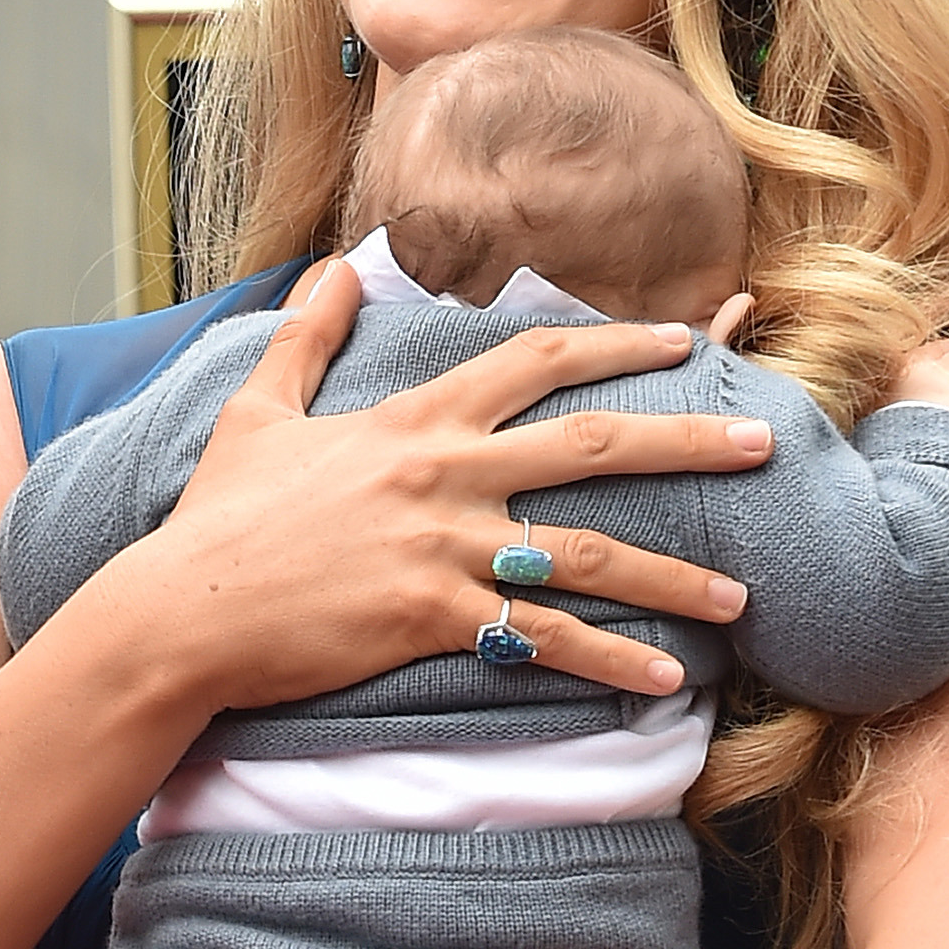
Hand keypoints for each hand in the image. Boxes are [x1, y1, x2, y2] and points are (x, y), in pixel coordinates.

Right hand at [89, 254, 775, 714]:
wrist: (181, 610)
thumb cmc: (217, 520)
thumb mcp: (255, 413)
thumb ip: (306, 338)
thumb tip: (332, 269)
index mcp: (414, 420)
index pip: (537, 360)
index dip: (619, 341)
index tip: (688, 338)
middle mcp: (443, 474)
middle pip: (596, 443)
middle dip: (690, 440)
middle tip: (767, 443)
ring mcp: (441, 547)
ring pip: (588, 553)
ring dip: (674, 574)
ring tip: (741, 596)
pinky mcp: (430, 616)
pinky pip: (540, 640)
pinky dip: (608, 661)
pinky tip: (665, 679)